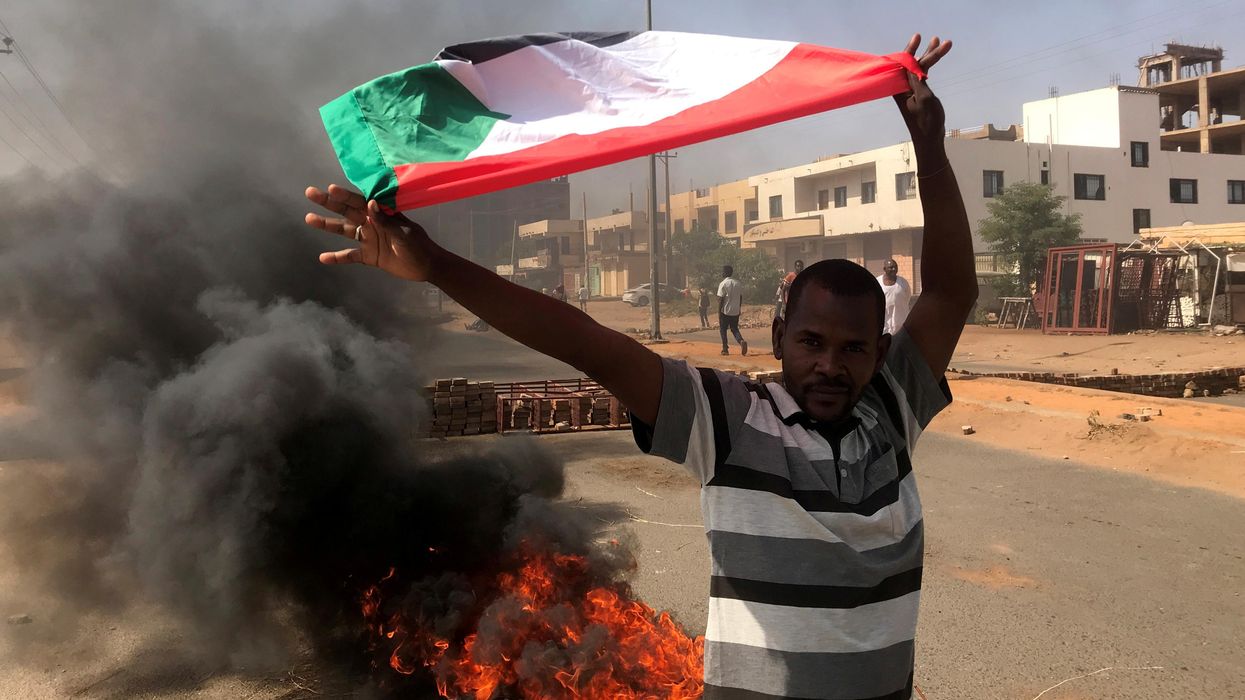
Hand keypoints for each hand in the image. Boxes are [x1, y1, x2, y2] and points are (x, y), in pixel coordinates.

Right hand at [304, 185, 436, 281]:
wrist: (426, 266)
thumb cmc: (418, 245)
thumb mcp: (403, 233)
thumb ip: (385, 221)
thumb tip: (370, 203)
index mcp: (381, 214)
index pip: (360, 201)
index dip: (345, 195)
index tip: (330, 189)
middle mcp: (371, 223)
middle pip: (346, 211)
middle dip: (328, 203)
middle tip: (310, 192)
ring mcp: (368, 239)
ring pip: (344, 231)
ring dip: (327, 225)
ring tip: (309, 219)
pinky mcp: (368, 256)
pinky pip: (350, 256)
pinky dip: (337, 257)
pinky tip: (323, 258)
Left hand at [894, 34, 951, 147]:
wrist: (929, 139)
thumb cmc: (927, 121)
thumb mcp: (924, 99)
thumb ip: (917, 80)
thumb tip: (911, 63)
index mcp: (899, 88)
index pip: (905, 64)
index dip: (912, 50)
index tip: (919, 37)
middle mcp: (901, 88)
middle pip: (911, 64)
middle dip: (925, 51)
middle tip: (936, 39)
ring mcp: (908, 91)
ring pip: (916, 69)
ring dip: (928, 57)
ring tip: (939, 44)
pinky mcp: (915, 95)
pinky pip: (919, 76)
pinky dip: (926, 67)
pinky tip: (931, 61)